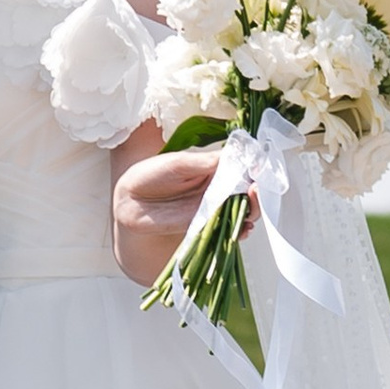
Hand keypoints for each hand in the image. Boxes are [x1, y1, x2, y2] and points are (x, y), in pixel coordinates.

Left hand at [113, 147, 245, 290]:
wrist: (130, 203)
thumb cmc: (151, 176)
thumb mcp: (178, 163)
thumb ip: (205, 163)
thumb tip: (234, 158)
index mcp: (214, 167)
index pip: (243, 166)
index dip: (254, 168)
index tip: (259, 170)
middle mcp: (218, 187)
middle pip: (248, 191)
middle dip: (256, 192)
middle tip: (255, 190)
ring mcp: (214, 207)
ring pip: (243, 211)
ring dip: (251, 211)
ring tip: (250, 209)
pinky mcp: (207, 226)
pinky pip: (229, 229)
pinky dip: (239, 230)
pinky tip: (241, 229)